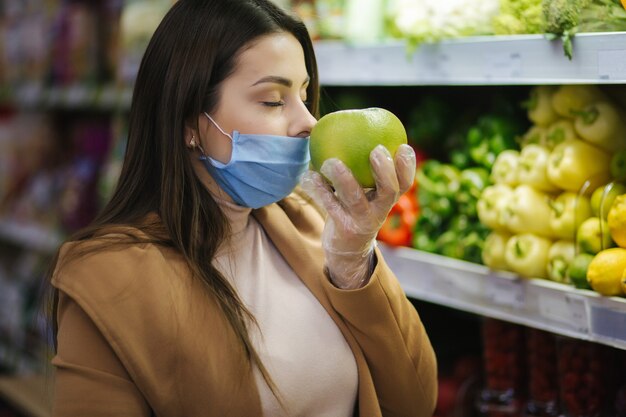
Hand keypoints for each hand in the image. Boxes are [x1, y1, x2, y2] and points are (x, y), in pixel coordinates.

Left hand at [301, 144, 416, 288]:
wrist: (346, 247)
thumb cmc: (355, 207)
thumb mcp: (368, 192)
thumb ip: (367, 168)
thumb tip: (356, 126)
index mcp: (387, 198)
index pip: (405, 183)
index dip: (407, 166)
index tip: (403, 146)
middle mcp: (379, 210)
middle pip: (388, 191)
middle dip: (385, 170)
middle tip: (377, 150)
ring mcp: (361, 221)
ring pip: (354, 198)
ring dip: (344, 178)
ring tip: (331, 162)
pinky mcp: (342, 227)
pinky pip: (328, 205)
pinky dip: (318, 189)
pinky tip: (308, 176)